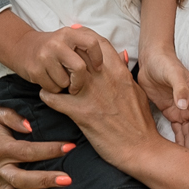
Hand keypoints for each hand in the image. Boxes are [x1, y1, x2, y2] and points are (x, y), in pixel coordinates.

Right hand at [19, 26, 102, 95]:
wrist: (23, 47)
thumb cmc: (54, 48)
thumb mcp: (71, 40)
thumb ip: (92, 46)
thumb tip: (123, 56)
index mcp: (70, 33)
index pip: (92, 43)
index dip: (98, 58)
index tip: (98, 69)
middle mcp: (57, 43)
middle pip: (79, 68)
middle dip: (80, 82)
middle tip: (77, 86)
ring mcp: (45, 56)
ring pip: (65, 81)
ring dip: (65, 86)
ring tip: (61, 79)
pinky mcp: (35, 70)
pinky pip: (52, 88)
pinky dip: (53, 89)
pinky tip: (50, 81)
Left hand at [42, 36, 171, 166]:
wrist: (142, 149)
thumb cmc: (141, 122)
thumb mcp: (137, 92)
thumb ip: (126, 72)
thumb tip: (122, 55)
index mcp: (118, 72)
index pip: (97, 43)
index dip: (82, 39)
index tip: (73, 42)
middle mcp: (103, 78)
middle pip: (76, 52)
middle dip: (64, 54)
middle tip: (56, 59)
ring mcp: (91, 95)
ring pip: (62, 71)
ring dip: (53, 74)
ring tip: (50, 78)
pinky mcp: (81, 113)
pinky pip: (54, 98)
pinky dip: (47, 96)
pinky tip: (47, 98)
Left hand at [137, 49, 188, 153]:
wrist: (151, 58)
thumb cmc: (165, 63)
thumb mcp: (173, 73)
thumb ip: (180, 89)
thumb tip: (184, 105)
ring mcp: (182, 109)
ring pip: (188, 132)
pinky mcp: (171, 112)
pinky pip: (177, 130)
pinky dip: (179, 141)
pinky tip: (178, 153)